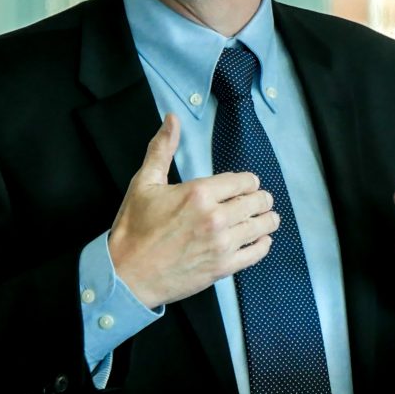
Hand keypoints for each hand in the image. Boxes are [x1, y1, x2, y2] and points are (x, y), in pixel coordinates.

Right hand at [108, 113, 278, 308]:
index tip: (248, 184)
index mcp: (199, 193)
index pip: (242, 181)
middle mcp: (215, 217)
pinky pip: (256, 254)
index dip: (249, 181)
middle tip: (262, 200)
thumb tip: (172, 119)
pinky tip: (261, 241)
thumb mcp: (145, 182)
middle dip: (261, 198)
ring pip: (261, 226)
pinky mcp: (223, 268)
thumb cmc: (133, 229)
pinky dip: (263, 245)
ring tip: (268, 218)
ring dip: (267, 220)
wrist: (126, 274)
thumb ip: (162, 149)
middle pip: (256, 202)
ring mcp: (221, 244)